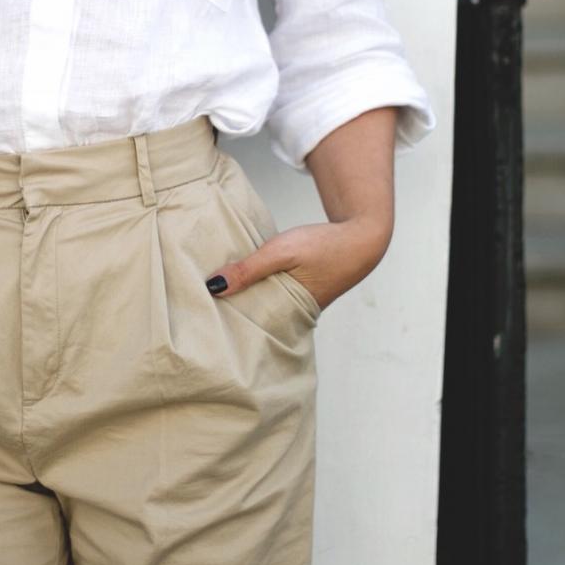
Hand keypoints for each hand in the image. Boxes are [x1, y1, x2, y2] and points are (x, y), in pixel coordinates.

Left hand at [204, 214, 391, 312]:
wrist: (364, 236)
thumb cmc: (325, 244)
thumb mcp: (282, 251)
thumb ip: (249, 268)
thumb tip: (213, 286)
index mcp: (290, 312)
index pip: (251, 328)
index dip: (229, 327)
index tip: (202, 326)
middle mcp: (296, 315)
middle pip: (257, 321)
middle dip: (233, 319)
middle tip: (200, 319)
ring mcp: (301, 305)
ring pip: (266, 308)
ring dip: (246, 303)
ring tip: (213, 304)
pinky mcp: (304, 293)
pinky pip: (275, 297)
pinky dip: (260, 293)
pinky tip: (241, 287)